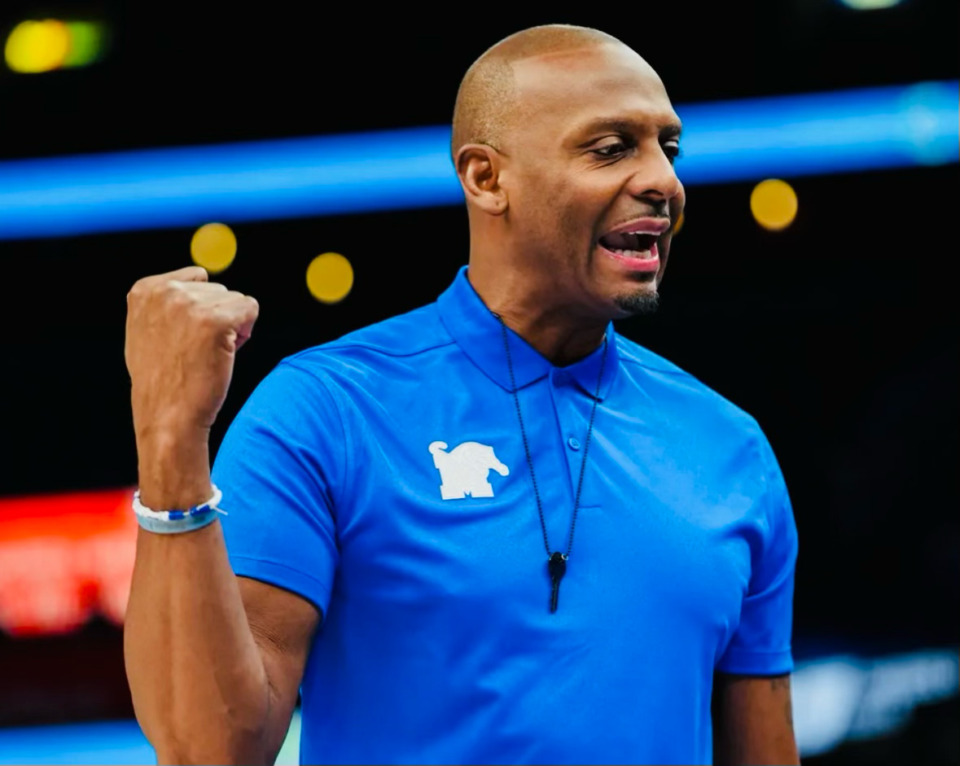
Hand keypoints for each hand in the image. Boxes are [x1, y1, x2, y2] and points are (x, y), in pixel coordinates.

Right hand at [125, 266, 258, 440]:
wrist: (167, 415)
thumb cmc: (163, 380)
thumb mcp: (147, 330)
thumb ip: (167, 303)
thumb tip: (202, 274)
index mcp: (145, 289)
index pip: (197, 277)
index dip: (201, 307)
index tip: (185, 336)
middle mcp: (166, 291)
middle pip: (219, 289)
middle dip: (217, 316)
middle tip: (198, 350)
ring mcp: (190, 304)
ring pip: (236, 299)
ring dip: (232, 325)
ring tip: (208, 353)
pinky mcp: (216, 320)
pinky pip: (251, 309)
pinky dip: (246, 330)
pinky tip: (226, 352)